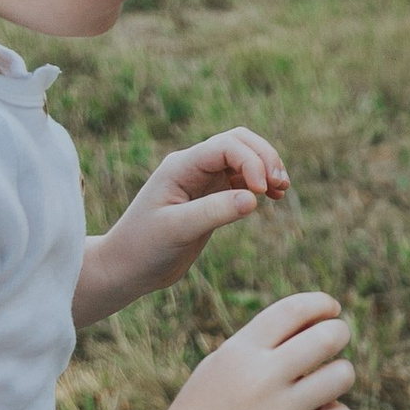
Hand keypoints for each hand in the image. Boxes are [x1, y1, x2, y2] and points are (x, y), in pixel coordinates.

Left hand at [83, 129, 287, 319]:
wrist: (128, 268)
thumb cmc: (144, 247)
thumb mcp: (177, 230)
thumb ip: (214, 212)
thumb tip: (254, 198)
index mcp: (181, 166)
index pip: (226, 146)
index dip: (251, 161)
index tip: (261, 192)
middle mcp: (193, 167)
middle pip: (239, 141)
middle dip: (264, 157)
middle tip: (280, 184)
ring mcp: (203, 181)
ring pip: (244, 158)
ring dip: (266, 168)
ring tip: (282, 190)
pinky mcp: (211, 198)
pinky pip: (242, 180)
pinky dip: (260, 185)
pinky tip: (273, 198)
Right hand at [158, 291, 353, 409]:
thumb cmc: (207, 409)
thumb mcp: (223, 363)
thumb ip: (264, 342)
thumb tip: (320, 321)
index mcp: (241, 351)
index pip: (294, 310)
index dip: (322, 303)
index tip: (331, 309)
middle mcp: (262, 376)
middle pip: (328, 337)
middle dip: (340, 333)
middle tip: (336, 340)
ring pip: (343, 375)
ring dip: (340, 375)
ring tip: (324, 384)